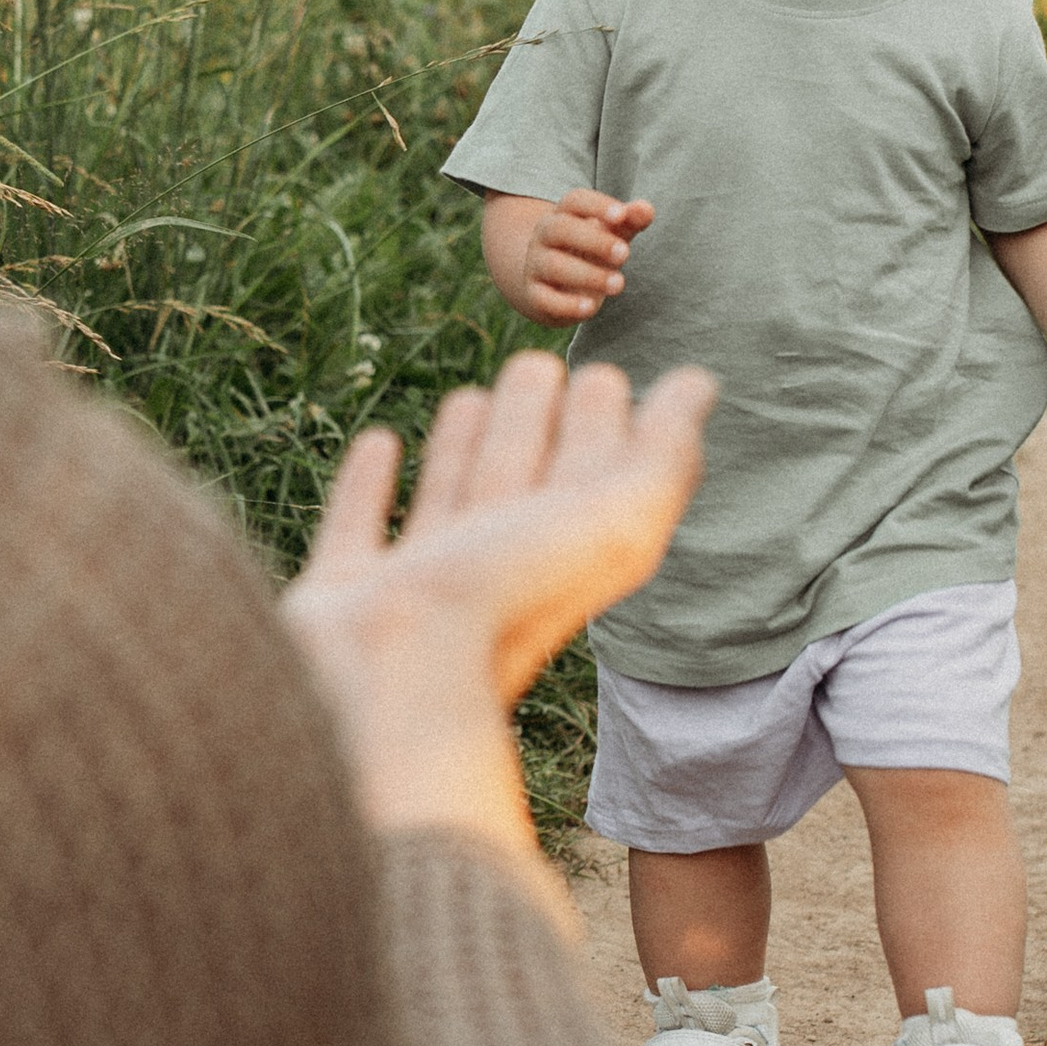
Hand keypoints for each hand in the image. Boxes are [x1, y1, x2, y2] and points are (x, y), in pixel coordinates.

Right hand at [284, 355, 715, 865]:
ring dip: (464, 448)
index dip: (604, 423)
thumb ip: (667, 454)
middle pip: (521, 478)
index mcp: (563, 553)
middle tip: (538, 364)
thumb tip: (702, 383)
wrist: (394, 681)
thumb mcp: (621, 522)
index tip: (608, 375)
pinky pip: (359, 525)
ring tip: (474, 396)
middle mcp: (495, 569)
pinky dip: (369, 484)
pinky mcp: (343, 592)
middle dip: (534, 422)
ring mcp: (416, 586)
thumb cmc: (512, 603)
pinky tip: (380, 444)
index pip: (590, 472)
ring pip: (449, 498)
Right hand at [489, 190, 653, 326]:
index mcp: (563, 214)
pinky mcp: (535, 296)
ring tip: (618, 284)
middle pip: (561, 229)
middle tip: (624, 254)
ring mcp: (536, 265)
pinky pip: (545, 299)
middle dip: (594, 240)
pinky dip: (567, 304)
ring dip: (589, 275)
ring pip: (555, 266)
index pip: (574, 201)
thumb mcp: (610, 233)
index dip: (596, 206)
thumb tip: (646, 209)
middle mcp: (544, 236)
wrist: (551, 284)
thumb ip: (629, 221)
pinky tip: (590, 308)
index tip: (621, 214)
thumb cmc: (588, 251)